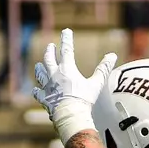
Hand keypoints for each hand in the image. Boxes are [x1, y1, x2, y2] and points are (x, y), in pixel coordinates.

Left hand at [33, 28, 115, 144]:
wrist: (71, 116)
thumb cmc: (84, 100)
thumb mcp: (96, 84)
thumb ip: (103, 69)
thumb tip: (113, 55)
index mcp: (67, 69)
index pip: (67, 49)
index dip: (67, 39)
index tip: (66, 31)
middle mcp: (54, 75)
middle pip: (49, 59)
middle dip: (50, 51)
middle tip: (50, 46)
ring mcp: (48, 87)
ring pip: (41, 74)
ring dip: (40, 68)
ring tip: (38, 65)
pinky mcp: (45, 99)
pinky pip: (38, 93)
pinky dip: (37, 91)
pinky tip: (36, 90)